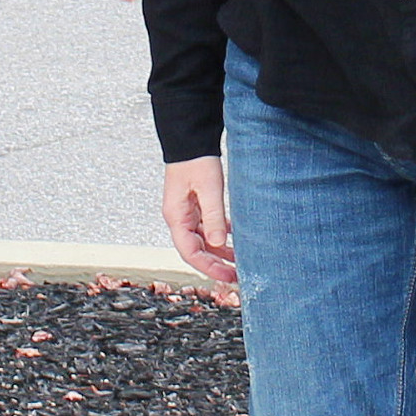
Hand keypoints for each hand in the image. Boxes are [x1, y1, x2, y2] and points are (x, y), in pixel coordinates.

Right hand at [162, 156, 236, 284]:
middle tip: (237, 275)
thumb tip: (218, 244)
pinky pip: (207, 228)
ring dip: (219, 252)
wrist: (190, 139)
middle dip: (215, 265)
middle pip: (196, 251)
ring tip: (239, 261)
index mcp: (176, 217)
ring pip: (203, 241)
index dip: (208, 268)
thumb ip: (213, 217)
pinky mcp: (195, 206)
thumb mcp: (209, 188)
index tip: (227, 276)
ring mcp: (186, 213)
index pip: (190, 253)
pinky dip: (220, 236)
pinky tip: (234, 238)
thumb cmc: (196, 160)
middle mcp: (179, 218)